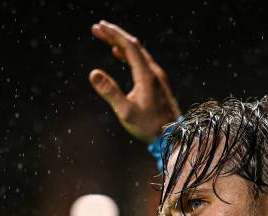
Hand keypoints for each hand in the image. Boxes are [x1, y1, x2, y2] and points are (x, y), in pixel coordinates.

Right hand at [89, 20, 180, 143]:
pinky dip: (127, 54)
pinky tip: (117, 54)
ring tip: (105, 38)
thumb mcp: (126, 112)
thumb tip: (93, 73)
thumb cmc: (149, 126)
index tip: (98, 27)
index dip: (113, 35)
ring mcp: (157, 77)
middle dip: (115, 35)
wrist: (173, 136)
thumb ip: (110, 92)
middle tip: (97, 28)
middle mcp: (153, 72)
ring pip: (138, 52)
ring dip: (121, 43)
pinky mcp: (157, 83)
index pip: (129, 46)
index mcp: (146, 75)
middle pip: (134, 46)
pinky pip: (140, 61)